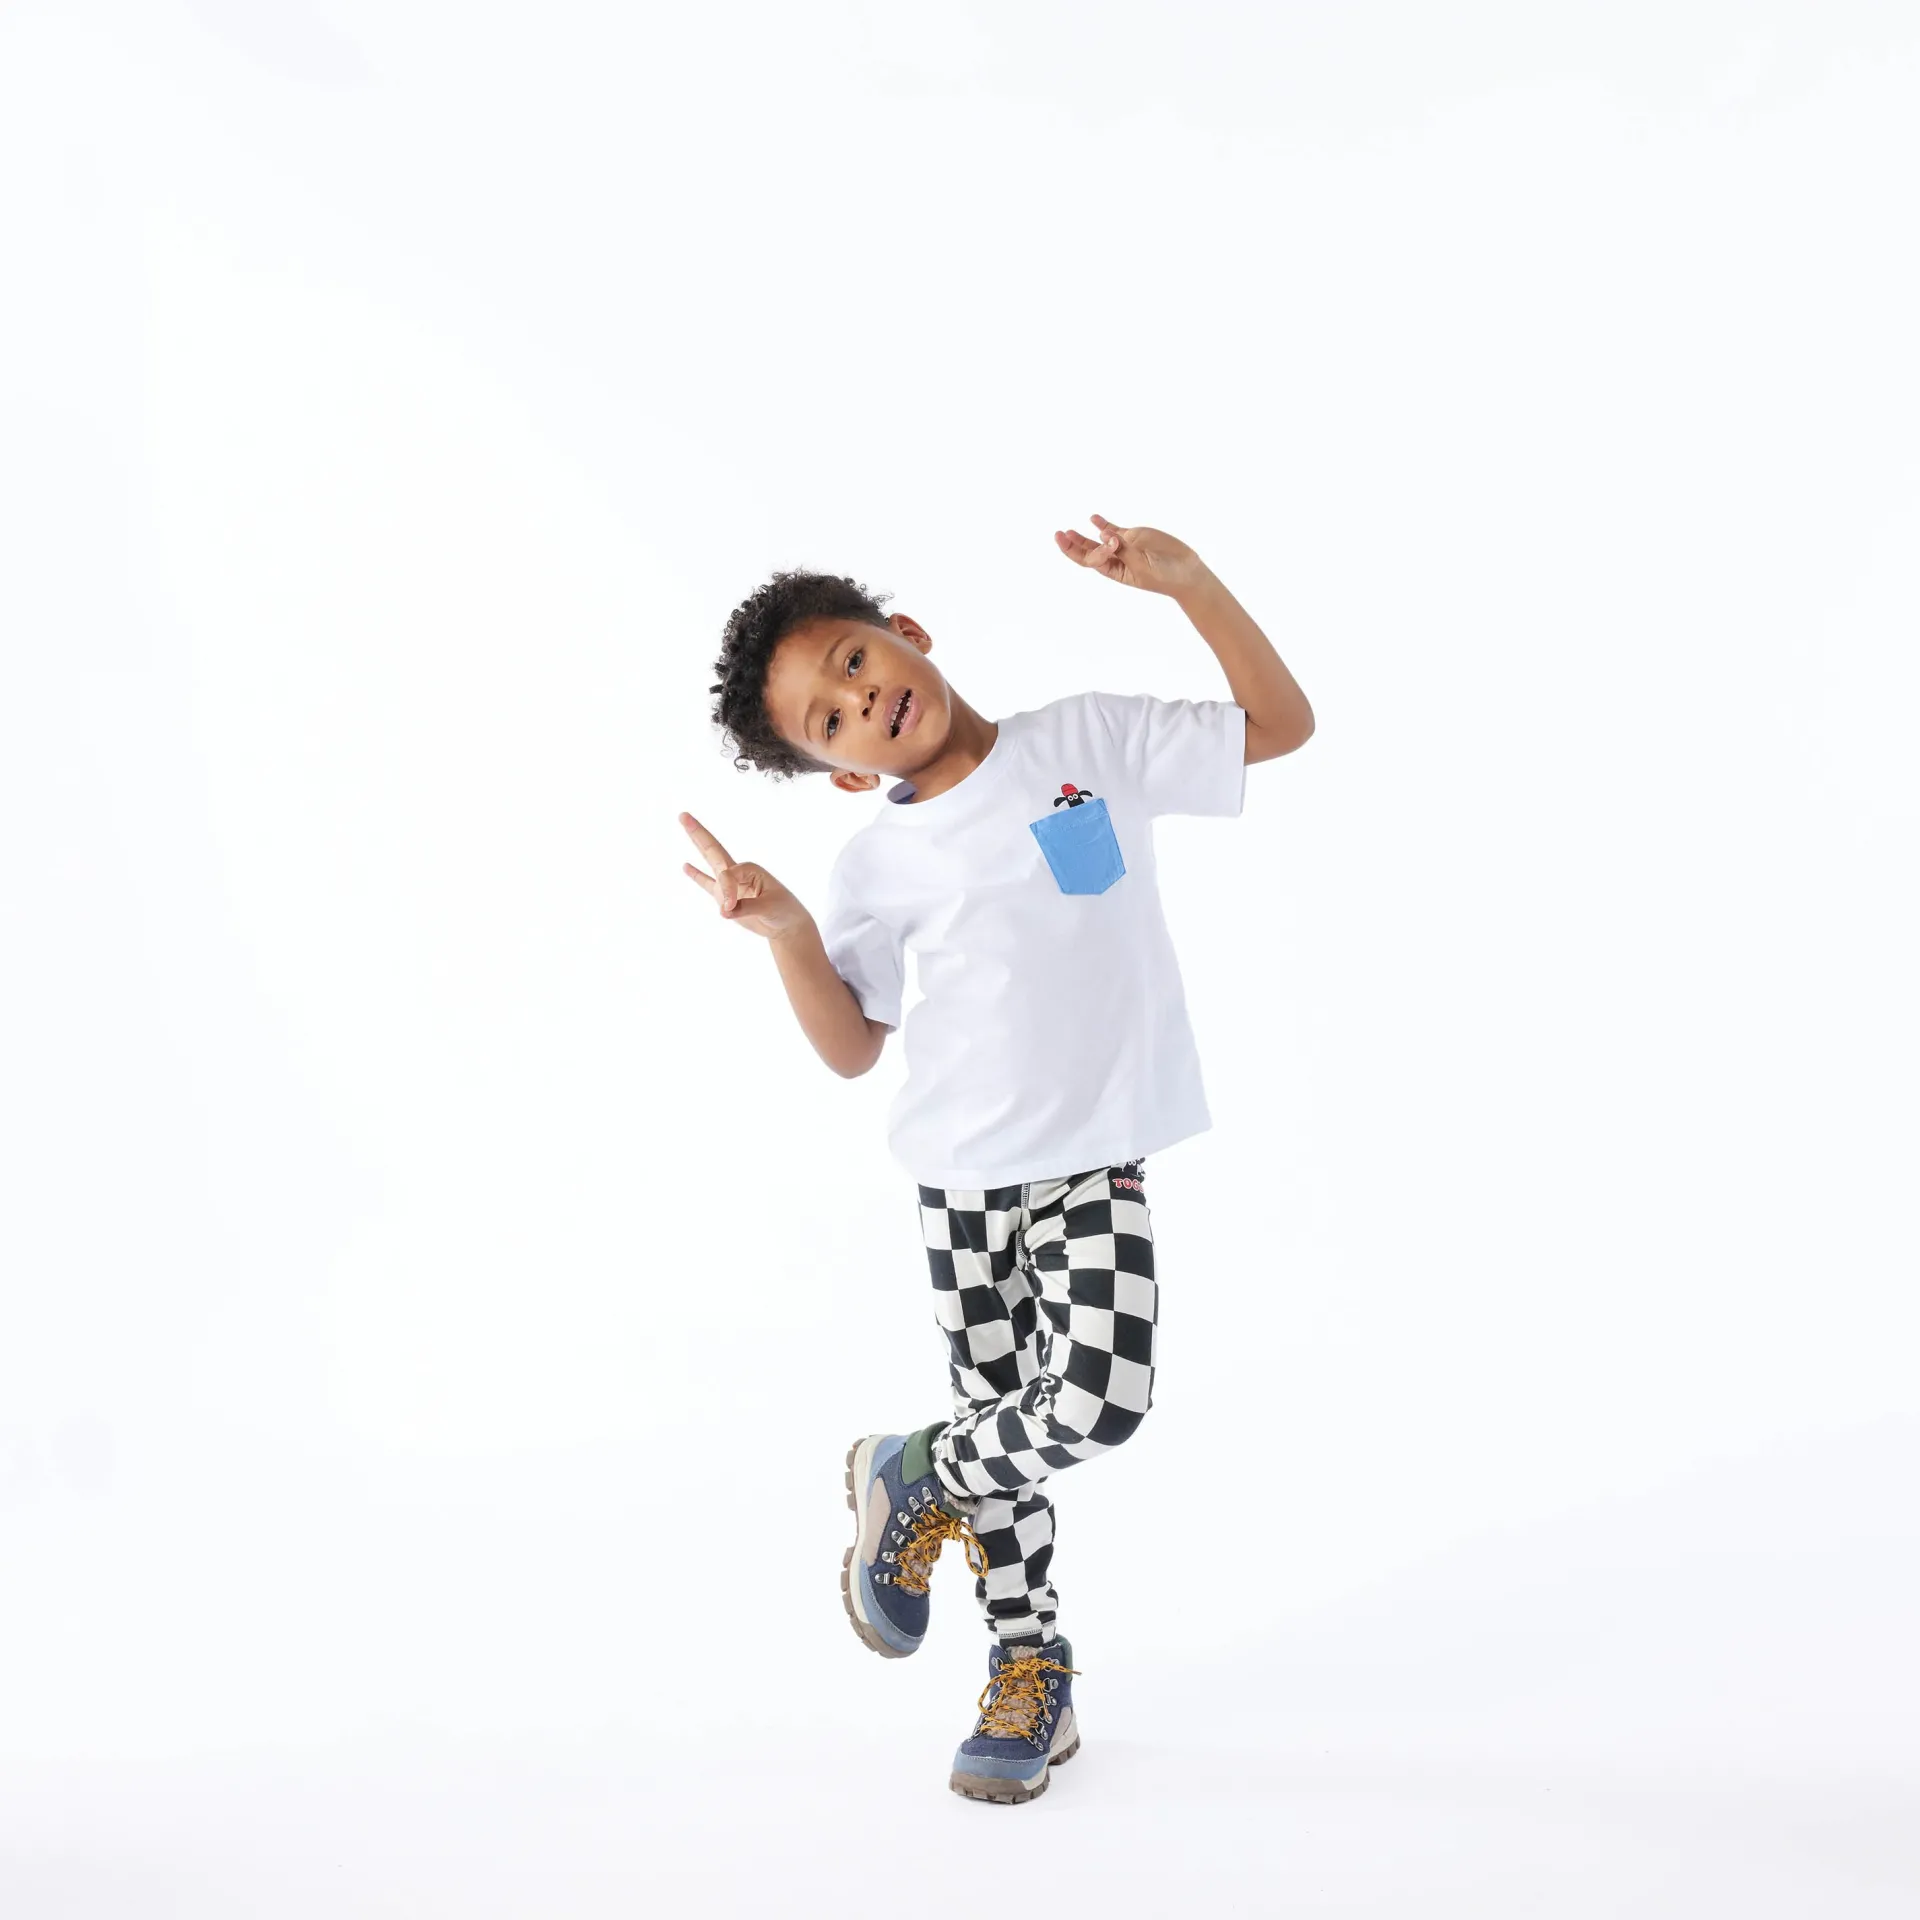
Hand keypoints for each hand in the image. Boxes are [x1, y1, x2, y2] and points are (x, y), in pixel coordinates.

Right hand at [678, 812, 812, 942]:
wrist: (788, 925)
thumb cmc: (784, 911)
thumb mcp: (769, 907)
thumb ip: (745, 908)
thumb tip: (723, 911)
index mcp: (750, 869)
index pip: (727, 876)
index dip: (727, 892)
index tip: (730, 908)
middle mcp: (739, 873)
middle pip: (714, 851)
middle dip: (698, 833)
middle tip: (683, 815)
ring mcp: (731, 885)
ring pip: (709, 864)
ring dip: (697, 849)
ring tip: (694, 839)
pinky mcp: (726, 899)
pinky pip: (707, 885)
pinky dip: (696, 876)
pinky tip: (685, 866)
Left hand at [1054, 514, 1209, 597]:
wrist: (1185, 571)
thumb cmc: (1164, 576)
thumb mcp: (1142, 566)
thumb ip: (1124, 550)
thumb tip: (1104, 534)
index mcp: (1115, 571)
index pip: (1094, 560)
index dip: (1095, 549)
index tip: (1111, 541)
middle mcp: (1115, 559)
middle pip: (1087, 552)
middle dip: (1072, 545)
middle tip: (1058, 535)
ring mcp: (1123, 547)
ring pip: (1097, 541)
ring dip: (1081, 537)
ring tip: (1067, 532)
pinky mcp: (1133, 536)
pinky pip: (1114, 529)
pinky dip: (1103, 523)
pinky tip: (1093, 518)